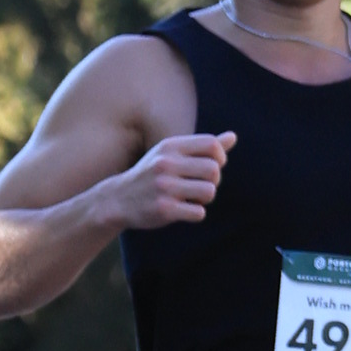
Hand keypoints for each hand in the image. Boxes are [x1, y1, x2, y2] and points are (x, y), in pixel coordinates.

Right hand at [112, 131, 234, 231]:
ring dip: (206, 198)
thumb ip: (202, 147)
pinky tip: (183, 210)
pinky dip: (196, 213)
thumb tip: (233, 137)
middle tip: (202, 186)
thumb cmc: (152, 174)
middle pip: (214, 169)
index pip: (212, 144)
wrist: (117, 199)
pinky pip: (198, 213)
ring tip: (193, 198)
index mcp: (170, 146)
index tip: (213, 166)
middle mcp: (166, 164)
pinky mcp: (163, 209)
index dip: (220, 157)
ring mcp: (164, 187)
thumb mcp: (171, 154)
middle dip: (214, 181)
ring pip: (209, 191)